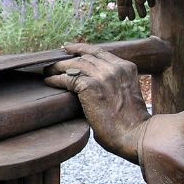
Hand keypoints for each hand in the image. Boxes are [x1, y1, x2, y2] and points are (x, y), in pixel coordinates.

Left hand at [44, 42, 147, 162]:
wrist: (136, 135)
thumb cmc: (131, 123)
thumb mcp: (127, 94)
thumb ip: (114, 84)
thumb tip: (93, 85)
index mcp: (126, 68)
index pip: (99, 52)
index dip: (82, 48)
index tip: (69, 48)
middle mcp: (114, 68)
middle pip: (85, 56)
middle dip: (67, 57)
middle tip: (53, 61)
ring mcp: (102, 76)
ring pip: (75, 64)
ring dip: (58, 67)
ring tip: (48, 71)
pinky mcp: (90, 87)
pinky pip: (68, 79)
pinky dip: (56, 79)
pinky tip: (49, 81)